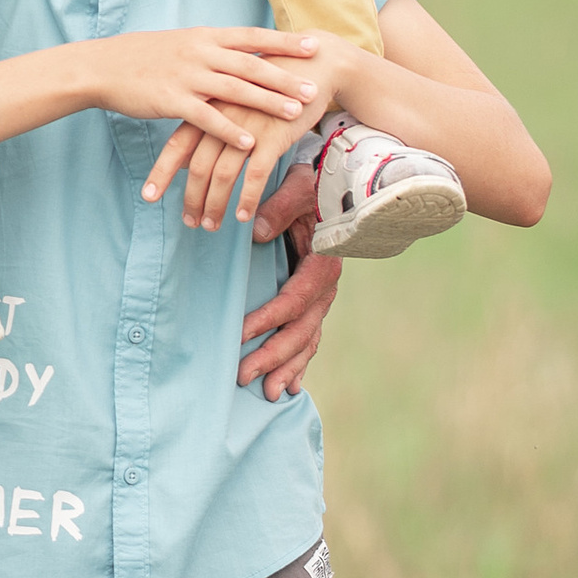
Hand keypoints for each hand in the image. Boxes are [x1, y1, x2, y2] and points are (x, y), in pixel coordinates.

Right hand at [102, 25, 321, 165]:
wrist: (103, 66)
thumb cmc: (143, 56)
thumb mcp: (181, 41)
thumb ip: (212, 47)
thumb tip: (241, 50)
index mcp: (205, 36)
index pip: (253, 36)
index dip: (284, 41)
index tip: (314, 44)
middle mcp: (200, 52)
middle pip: (251, 64)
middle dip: (285, 76)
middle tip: (314, 87)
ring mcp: (186, 76)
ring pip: (235, 89)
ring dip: (267, 101)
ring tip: (295, 113)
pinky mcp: (172, 100)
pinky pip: (207, 117)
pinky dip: (230, 130)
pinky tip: (250, 143)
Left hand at [238, 171, 341, 396]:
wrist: (338, 183)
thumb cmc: (314, 184)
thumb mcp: (298, 187)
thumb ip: (280, 207)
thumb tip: (254, 228)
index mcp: (323, 264)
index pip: (294, 300)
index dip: (267, 319)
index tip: (239, 334)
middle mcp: (327, 287)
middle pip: (301, 330)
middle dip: (273, 356)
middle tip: (242, 375)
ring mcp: (323, 297)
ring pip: (307, 340)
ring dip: (287, 367)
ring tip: (269, 394)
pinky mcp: (316, 301)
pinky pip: (311, 337)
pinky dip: (301, 362)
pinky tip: (290, 385)